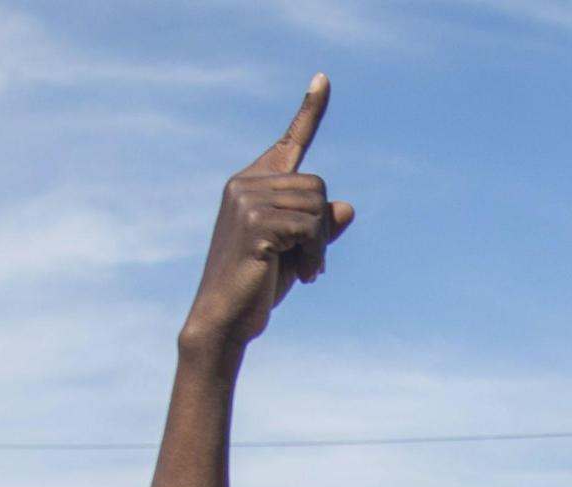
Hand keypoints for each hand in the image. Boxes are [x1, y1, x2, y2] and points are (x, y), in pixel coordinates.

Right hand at [182, 77, 354, 352]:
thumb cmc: (257, 287)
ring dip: (319, 247)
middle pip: (318, 186)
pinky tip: (302, 277)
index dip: (310, 111)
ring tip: (302, 273)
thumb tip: (347, 207)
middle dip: (322, 230)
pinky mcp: (254, 220)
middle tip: (309, 265)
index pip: (289, 143)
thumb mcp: (298, 253)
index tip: (323, 79)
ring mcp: (247, 199)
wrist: (225, 321)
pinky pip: (310, 227)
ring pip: (317, 206)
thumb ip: (319, 229)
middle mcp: (246, 183)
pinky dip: (314, 256)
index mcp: (252, 184)